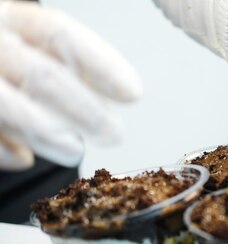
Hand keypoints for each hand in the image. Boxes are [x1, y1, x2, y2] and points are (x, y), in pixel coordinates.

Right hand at [0, 1, 141, 170]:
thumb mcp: (13, 51)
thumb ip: (45, 70)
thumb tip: (92, 98)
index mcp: (4, 16)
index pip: (58, 34)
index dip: (100, 64)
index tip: (132, 93)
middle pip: (42, 74)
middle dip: (85, 110)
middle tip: (115, 134)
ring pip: (10, 104)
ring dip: (47, 133)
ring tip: (73, 150)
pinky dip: (0, 148)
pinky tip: (20, 159)